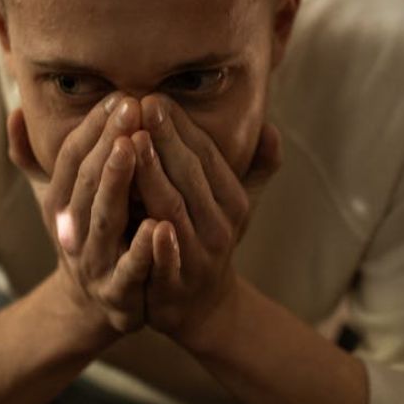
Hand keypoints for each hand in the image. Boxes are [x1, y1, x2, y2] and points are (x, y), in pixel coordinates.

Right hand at [7, 95, 155, 335]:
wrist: (93, 307)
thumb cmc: (85, 235)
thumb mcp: (58, 197)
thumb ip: (35, 158)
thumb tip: (15, 112)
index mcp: (59, 203)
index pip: (72, 157)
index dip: (91, 126)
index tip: (118, 95)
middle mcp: (70, 229)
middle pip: (86, 180)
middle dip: (107, 141)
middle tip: (131, 106)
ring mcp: (93, 261)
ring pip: (102, 218)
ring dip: (117, 181)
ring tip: (133, 146)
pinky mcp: (118, 292)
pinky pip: (130, 268)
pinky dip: (143, 249)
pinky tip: (160, 225)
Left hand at [129, 94, 281, 347]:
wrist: (201, 307)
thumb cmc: (209, 239)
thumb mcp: (235, 203)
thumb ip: (253, 166)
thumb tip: (271, 127)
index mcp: (231, 201)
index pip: (206, 155)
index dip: (182, 126)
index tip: (155, 97)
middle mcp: (220, 226)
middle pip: (189, 175)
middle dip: (164, 139)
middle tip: (139, 105)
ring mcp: (198, 256)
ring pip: (173, 209)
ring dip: (154, 176)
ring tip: (131, 143)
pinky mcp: (175, 284)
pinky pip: (168, 261)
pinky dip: (160, 244)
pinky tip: (148, 222)